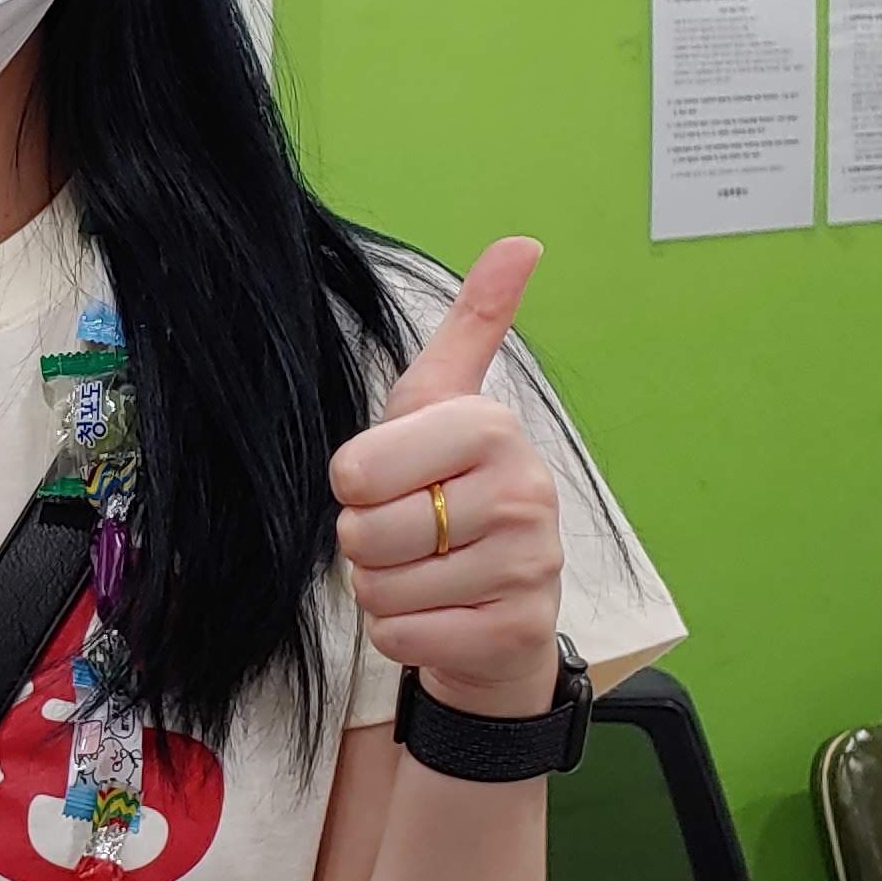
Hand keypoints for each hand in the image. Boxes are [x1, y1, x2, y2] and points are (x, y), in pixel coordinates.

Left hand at [329, 239, 563, 719]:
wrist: (501, 616)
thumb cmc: (456, 498)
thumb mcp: (447, 406)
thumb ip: (474, 325)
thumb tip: (520, 243)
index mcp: (491, 428)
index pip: (356, 468)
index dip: (353, 485)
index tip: (392, 483)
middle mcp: (524, 491)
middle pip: (364, 533)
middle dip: (366, 545)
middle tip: (409, 537)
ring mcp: (528, 565)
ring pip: (380, 589)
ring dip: (384, 592)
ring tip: (427, 575)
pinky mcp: (517, 631)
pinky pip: (404, 637)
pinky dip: (404, 635)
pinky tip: (441, 615)